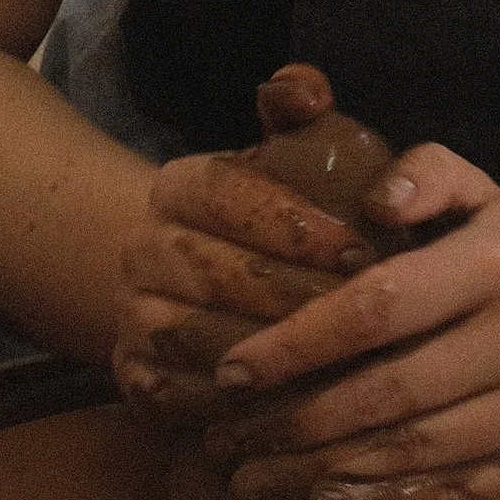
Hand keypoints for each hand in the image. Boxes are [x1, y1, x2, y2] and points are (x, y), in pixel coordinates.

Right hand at [112, 72, 376, 425]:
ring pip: (204, 340)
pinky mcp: (135, 380)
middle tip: (369, 319)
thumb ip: (300, 110)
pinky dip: (245, 409)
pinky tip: (307, 408)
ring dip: (278, 358)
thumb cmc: (272, 217)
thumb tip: (303, 90)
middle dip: (299, 296)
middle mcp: (141, 249)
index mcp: (176, 186)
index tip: (362, 250)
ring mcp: (131, 317)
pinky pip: (187, 400)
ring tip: (348, 368)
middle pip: (217, 272)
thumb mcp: (287, 155)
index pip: (226, 193)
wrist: (194, 282)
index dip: (294, 223)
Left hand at [194, 146, 499, 499]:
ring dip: (323, 471)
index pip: (377, 307)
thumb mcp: (478, 197)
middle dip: (297, 419)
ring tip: (254, 477)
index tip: (231, 370)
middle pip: (388, 391)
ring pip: (413, 452)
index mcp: (494, 265)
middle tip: (228, 438)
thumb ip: (425, 173)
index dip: (296, 342)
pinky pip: (452, 496)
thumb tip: (376, 199)